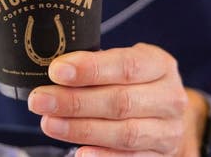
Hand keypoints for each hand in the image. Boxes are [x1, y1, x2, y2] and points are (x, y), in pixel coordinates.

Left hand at [27, 43, 204, 155]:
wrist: (163, 110)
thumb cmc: (131, 80)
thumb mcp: (119, 62)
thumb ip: (94, 65)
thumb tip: (55, 70)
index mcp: (160, 65)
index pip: (126, 65)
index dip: (90, 69)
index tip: (56, 71)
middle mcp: (170, 98)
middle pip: (121, 102)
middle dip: (75, 102)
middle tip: (40, 100)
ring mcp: (168, 130)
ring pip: (124, 133)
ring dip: (82, 130)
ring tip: (49, 124)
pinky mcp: (161, 155)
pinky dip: (103, 156)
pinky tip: (78, 152)